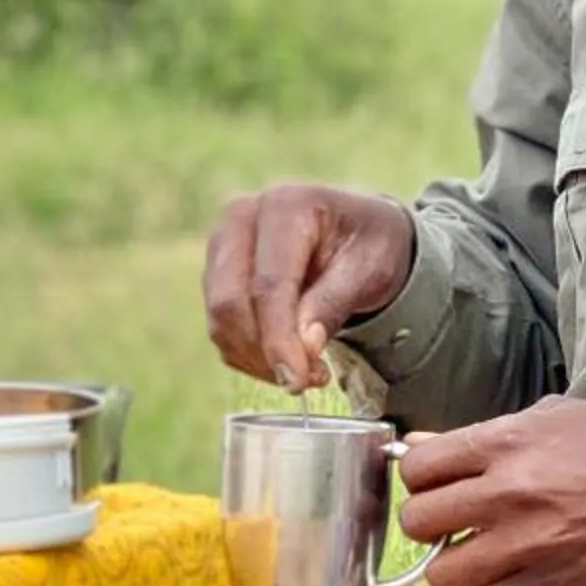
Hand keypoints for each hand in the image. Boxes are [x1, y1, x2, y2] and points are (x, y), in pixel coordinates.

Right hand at [204, 182, 417, 392]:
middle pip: (230, 303)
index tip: (297, 380)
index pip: (268, 285)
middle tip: (308, 381)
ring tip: (307, 370)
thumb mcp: (369, 270)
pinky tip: (288, 357)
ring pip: (220, 320)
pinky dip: (250, 354)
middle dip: (265, 353)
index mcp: (286, 205)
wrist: (358, 232)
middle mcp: (242, 217)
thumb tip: (302, 349)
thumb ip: (332, 305)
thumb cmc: (369, 244)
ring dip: (258, 359)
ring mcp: (222, 244)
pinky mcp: (216, 272)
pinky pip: (221, 328)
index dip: (278, 340)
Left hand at [396, 398, 585, 585]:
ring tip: (471, 552)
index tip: (437, 479)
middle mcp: (510, 494)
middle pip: (419, 520)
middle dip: (428, 519)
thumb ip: (484, 433)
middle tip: (451, 517)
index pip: (420, 464)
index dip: (420, 473)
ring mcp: (526, 545)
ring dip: (449, 564)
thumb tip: (420, 443)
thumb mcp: (557, 417)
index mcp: (510, 443)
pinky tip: (493, 578)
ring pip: (440, 574)